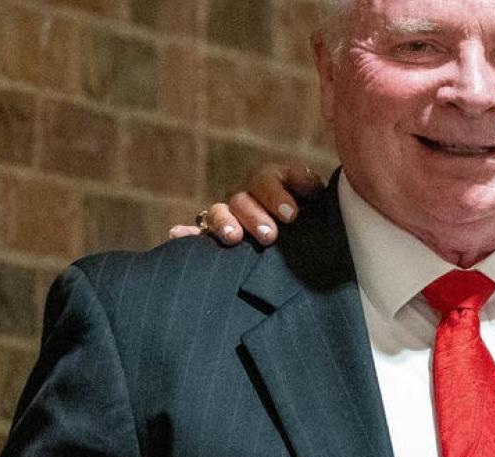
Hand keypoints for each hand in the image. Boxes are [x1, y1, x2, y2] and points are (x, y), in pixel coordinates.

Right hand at [169, 162, 324, 245]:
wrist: (307, 235)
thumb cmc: (314, 214)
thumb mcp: (318, 200)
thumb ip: (312, 189)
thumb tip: (313, 187)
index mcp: (271, 182)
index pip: (267, 180)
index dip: (276, 195)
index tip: (291, 215)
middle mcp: (247, 196)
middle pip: (242, 200)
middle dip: (254, 217)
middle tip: (270, 236)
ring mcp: (230, 215)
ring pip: (219, 213)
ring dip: (224, 224)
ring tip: (233, 238)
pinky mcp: (218, 235)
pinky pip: (198, 231)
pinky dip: (188, 234)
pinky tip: (176, 234)